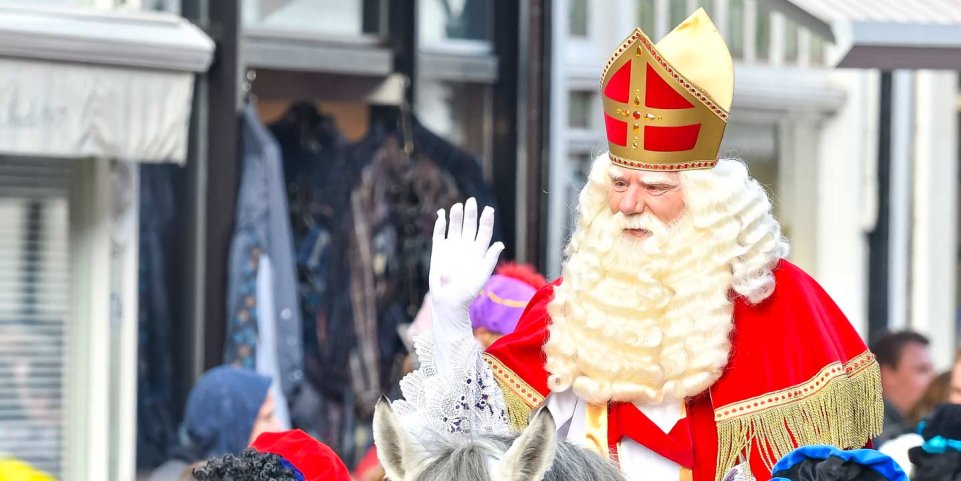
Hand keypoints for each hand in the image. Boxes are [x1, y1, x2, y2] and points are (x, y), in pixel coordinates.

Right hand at [429, 198, 503, 323]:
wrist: (449, 302)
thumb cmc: (467, 292)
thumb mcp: (482, 276)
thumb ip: (490, 259)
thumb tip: (500, 243)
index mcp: (478, 251)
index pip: (484, 232)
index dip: (486, 221)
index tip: (488, 210)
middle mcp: (466, 247)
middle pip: (469, 226)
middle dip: (470, 214)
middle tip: (471, 201)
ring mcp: (452, 248)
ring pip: (454, 227)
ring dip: (456, 216)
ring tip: (457, 206)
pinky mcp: (438, 251)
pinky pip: (439, 234)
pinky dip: (440, 225)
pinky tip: (441, 216)